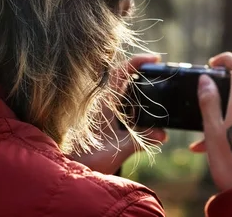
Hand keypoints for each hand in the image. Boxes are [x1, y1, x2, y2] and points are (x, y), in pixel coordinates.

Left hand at [70, 54, 166, 173]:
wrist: (69, 173)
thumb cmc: (88, 160)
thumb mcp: (119, 150)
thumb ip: (142, 141)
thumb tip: (163, 135)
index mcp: (103, 102)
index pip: (121, 71)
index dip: (138, 61)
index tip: (155, 58)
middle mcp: (98, 101)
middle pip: (119, 75)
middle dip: (138, 70)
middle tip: (157, 72)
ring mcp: (96, 108)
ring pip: (115, 87)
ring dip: (132, 85)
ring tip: (150, 88)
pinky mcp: (95, 118)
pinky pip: (113, 101)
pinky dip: (126, 99)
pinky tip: (136, 111)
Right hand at [190, 52, 231, 190]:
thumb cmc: (231, 162)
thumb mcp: (212, 131)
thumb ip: (209, 102)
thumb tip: (205, 80)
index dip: (227, 59)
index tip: (212, 64)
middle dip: (226, 81)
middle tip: (207, 91)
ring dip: (227, 101)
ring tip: (204, 124)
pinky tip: (210, 140)